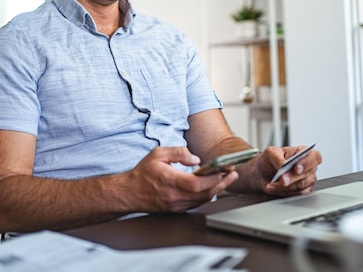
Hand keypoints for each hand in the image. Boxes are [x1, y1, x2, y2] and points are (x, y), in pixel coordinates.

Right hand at [122, 147, 237, 212]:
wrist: (129, 193)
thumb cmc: (143, 173)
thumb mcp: (158, 154)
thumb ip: (178, 152)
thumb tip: (195, 159)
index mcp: (170, 181)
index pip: (197, 184)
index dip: (214, 178)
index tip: (224, 170)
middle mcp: (174, 197)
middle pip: (205, 194)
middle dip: (222, 183)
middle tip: (232, 174)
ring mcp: (176, 206)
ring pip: (202, 200)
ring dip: (216, 190)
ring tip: (226, 179)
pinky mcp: (176, 210)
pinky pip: (196, 203)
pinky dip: (206, 195)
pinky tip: (211, 186)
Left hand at [255, 146, 321, 196]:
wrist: (261, 174)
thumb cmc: (269, 161)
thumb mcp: (270, 153)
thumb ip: (277, 157)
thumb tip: (283, 165)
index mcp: (303, 153)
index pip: (314, 156)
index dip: (307, 163)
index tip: (297, 168)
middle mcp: (307, 167)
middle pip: (307, 174)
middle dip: (292, 178)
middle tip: (282, 180)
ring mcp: (306, 180)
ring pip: (301, 186)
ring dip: (285, 187)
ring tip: (272, 185)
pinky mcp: (302, 191)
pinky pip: (296, 195)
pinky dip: (284, 193)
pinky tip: (274, 189)